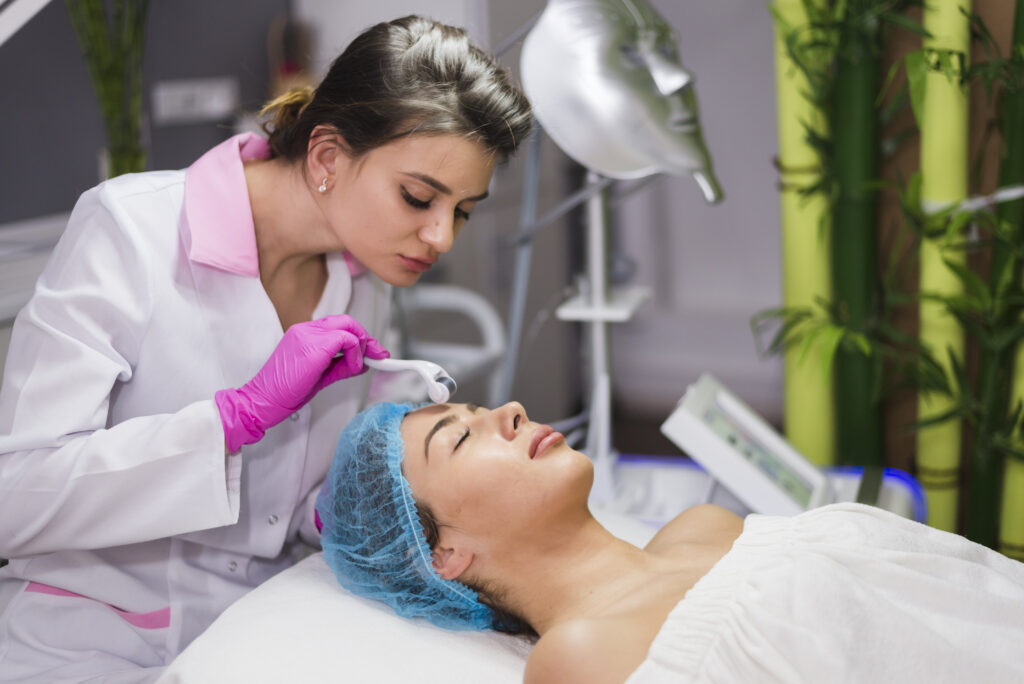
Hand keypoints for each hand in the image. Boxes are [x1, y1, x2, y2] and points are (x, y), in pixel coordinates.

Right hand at [215, 315, 388, 451]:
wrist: (263, 400)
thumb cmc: (286, 391)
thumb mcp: (319, 376)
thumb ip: (340, 366)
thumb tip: (363, 362)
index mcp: (304, 333)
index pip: (338, 325)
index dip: (358, 336)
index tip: (372, 351)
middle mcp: (306, 329)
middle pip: (346, 321)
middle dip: (367, 338)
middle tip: (379, 354)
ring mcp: (308, 335)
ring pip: (348, 328)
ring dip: (362, 346)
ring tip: (361, 365)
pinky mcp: (314, 347)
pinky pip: (346, 340)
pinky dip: (356, 355)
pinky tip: (353, 368)